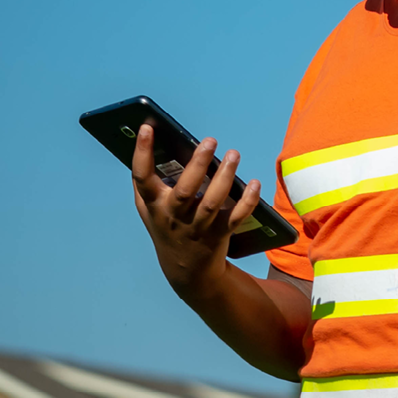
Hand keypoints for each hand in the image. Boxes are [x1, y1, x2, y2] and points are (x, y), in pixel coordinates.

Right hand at [131, 124, 260, 298]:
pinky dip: (247, 201)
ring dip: (224, 178)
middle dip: (198, 165)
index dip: (142, 153)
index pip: (142, 178)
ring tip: (234, 154)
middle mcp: (174, 217)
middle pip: (185, 191)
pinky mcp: (219, 235)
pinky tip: (255, 183)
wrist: (185, 269)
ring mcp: (197, 228)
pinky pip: (235, 218)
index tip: (148, 127)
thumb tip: (153, 140)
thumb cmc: (167, 225)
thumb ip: (150, 181)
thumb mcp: (151, 207)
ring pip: (212, 203)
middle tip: (211, 140)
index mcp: (154, 205)